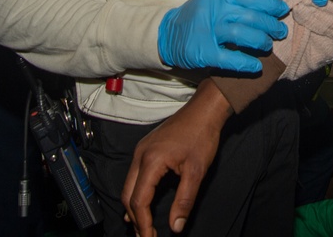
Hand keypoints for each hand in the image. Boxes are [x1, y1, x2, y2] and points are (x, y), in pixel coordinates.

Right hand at [122, 79, 231, 235]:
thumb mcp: (196, 171)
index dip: (143, 223)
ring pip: (129, 185)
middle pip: (128, 195)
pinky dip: (136, 193)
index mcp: (151, 161)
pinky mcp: (146, 148)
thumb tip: (175, 226)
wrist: (204, 109)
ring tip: (144, 226)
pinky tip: (141, 204)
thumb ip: (184, 200)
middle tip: (146, 236)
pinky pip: (134, 175)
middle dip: (136, 218)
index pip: (139, 201)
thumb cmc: (202, 135)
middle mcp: (140, 155)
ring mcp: (141, 150)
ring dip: (134, 207)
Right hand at [157, 0, 288, 71]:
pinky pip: (230, 58)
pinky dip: (246, 62)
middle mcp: (214, 10)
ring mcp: (207, 32)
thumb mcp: (215, 2)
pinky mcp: (203, 53)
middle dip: (270, 25)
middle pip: (250, 16)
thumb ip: (237, 4)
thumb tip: (270, 8)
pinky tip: (256, 66)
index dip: (270, 4)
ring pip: (242, 34)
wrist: (167, 35)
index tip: (283, 10)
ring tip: (268, 45)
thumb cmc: (198, 18)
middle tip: (281, 31)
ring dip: (261, 41)